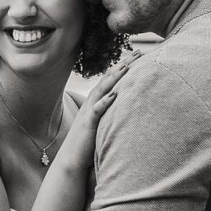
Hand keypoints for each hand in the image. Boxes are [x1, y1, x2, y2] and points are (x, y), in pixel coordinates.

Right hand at [59, 52, 140, 170]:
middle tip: (138, 52)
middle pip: (109, 78)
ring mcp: (89, 111)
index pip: (112, 78)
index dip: (124, 65)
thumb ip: (111, 112)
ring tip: (127, 66)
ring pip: (102, 90)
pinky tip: (114, 95)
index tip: (138, 54)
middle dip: (123, 64)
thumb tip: (125, 105)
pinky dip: (105, 101)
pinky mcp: (88, 123)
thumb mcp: (102, 122)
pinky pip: (96, 110)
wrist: (72, 158)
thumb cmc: (89, 142)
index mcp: (97, 100)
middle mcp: (92, 102)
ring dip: (114, 78)